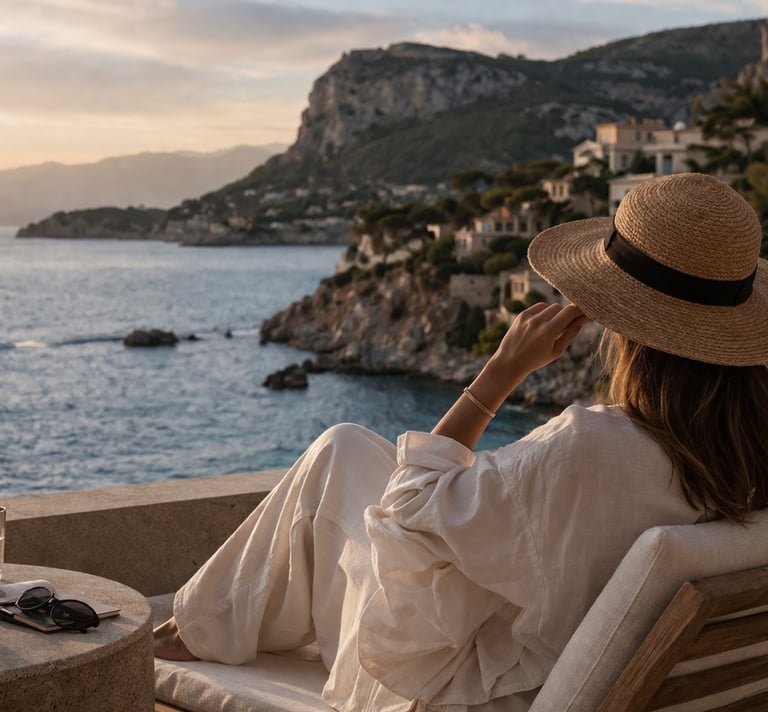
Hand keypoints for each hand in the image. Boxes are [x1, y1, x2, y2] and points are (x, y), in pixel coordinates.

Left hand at [431, 302, 585, 449]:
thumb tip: (584, 318)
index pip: (571, 311)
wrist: (510, 362)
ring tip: (550, 328)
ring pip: (551, 306)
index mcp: (549, 331)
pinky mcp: (522, 315)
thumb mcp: (557, 350)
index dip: (580, 310)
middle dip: (566, 315)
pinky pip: (539, 307)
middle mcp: (538, 321)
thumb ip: (571, 333)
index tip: (585, 313)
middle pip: (561, 308)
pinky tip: (541, 324)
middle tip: (565, 327)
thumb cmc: (536, 359)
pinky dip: (544, 312)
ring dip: (555, 314)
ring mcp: (528, 317)